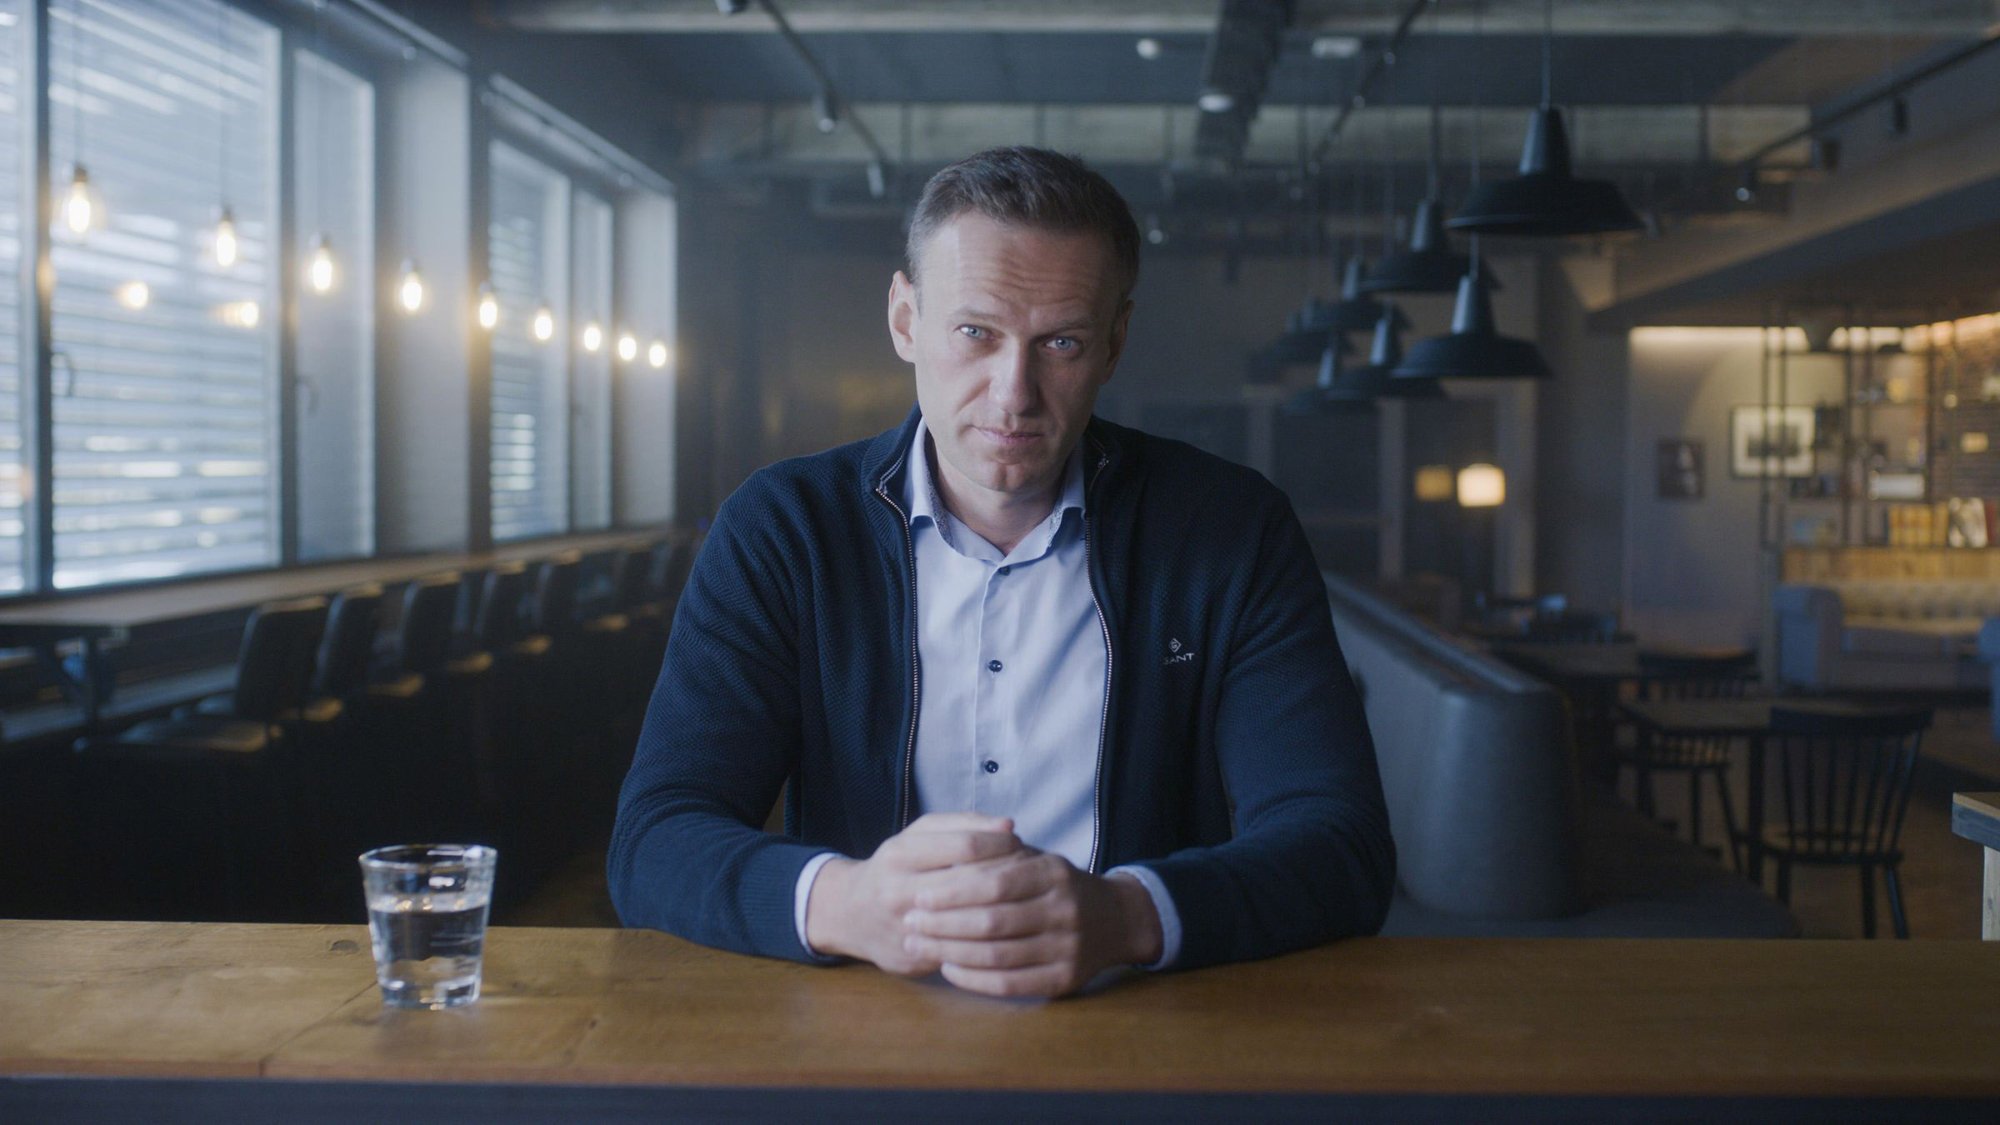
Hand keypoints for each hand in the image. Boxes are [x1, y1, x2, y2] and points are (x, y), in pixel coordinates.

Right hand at [804, 812, 1023, 974]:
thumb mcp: (918, 835)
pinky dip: (990, 939)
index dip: (1000, 845)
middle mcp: (898, 893)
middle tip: (1030, 874)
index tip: (1020, 845)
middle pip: (970, 885)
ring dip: (1004, 910)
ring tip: (1024, 899)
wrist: (850, 915)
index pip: (965, 847)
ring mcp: (904, 931)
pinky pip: (963, 951)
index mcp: (900, 855)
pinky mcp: (914, 961)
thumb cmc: (895, 867)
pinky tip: (1008, 929)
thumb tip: (1008, 827)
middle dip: (1007, 878)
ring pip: (969, 923)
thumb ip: (962, 825)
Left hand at [900, 852, 1163, 998]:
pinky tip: (948, 969)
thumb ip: (995, 856)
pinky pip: (1010, 984)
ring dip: (950, 952)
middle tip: (909, 923)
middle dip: (943, 924)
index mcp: (1052, 873)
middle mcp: (1063, 910)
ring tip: (918, 945)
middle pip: (991, 922)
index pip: (994, 883)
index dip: (952, 892)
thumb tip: (943, 858)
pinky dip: (973, 979)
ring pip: (997, 955)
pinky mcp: (1065, 980)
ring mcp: (1067, 948)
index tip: (918, 896)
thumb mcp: (1034, 859)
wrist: (1115, 919)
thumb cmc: (1057, 885)